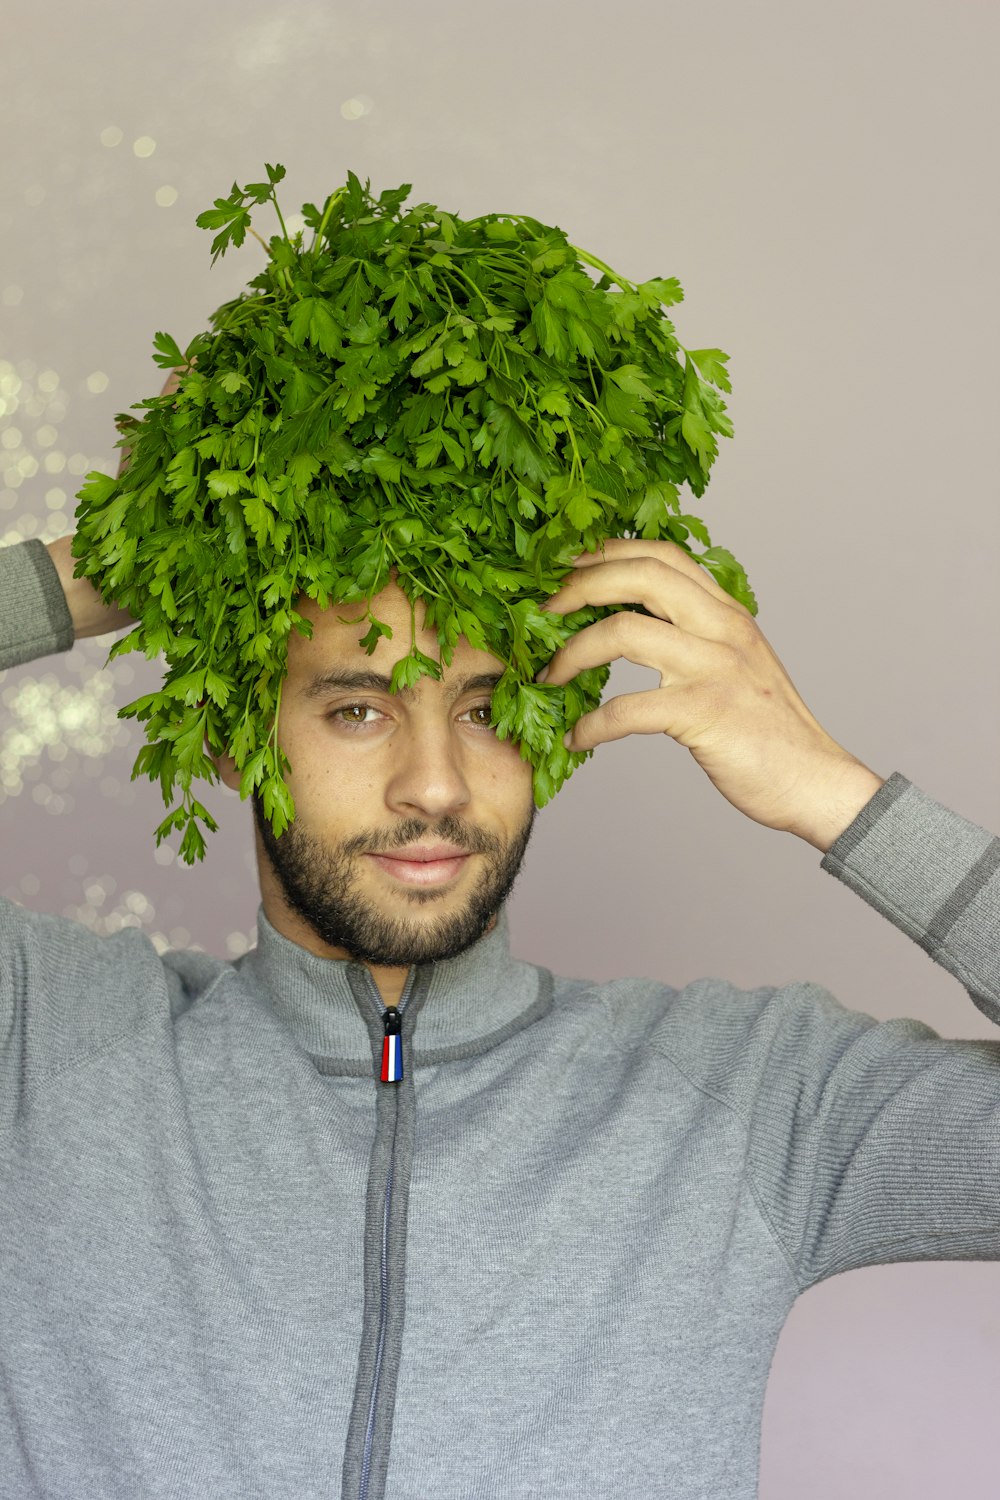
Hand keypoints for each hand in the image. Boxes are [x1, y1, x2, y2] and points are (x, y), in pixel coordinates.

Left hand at [537, 537, 884, 845]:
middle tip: (541, 609)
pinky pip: (627, 709)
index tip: (567, 566)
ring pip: (624, 631)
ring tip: (547, 674)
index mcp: (727, 612)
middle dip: (579, 585)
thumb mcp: (737, 663)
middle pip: (640, 574)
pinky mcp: (704, 712)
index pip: (663, 555)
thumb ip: (697, 635)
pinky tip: (578, 737)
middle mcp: (722, 627)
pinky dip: (592, 724)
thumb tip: (636, 624)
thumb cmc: (769, 730)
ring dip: (571, 652)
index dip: (609, 551)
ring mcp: (714, 667)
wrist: (814, 780)